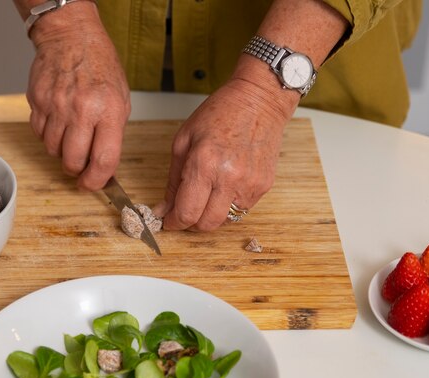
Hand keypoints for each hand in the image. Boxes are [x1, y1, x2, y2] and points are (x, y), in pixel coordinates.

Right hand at [26, 9, 129, 190]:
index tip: (92, 184)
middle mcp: (81, 110)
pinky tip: (58, 120)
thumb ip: (112, 135)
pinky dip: (47, 134)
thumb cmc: (100, 67)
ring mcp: (56, 106)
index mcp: (108, 110)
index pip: (103, 160)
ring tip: (70, 134)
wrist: (71, 37)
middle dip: (76, 170)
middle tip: (80, 164)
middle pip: (72, 161)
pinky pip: (39, 134)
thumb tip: (103, 167)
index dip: (97, 181)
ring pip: (52, 151)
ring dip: (61, 150)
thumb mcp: (120, 99)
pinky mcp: (37, 102)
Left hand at [157, 76, 295, 230]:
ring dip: (210, 216)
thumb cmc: (220, 113)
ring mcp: (249, 184)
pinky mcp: (263, 186)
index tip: (169, 221)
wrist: (259, 100)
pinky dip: (228, 206)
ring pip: (225, 221)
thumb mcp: (184, 140)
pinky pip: (241, 210)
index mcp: (204, 164)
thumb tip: (164, 209)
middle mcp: (229, 178)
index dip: (174, 222)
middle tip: (185, 212)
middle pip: (206, 224)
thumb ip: (173, 180)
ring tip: (206, 196)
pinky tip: (224, 187)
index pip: (186, 212)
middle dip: (191, 224)